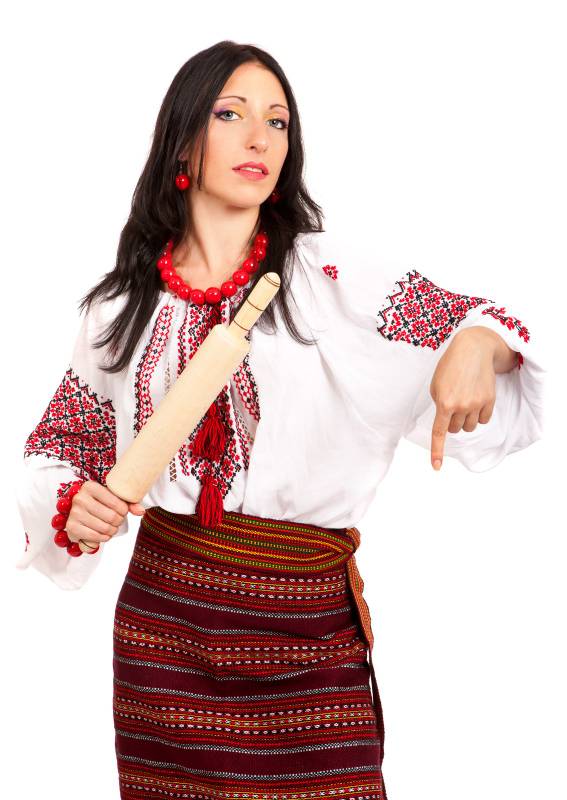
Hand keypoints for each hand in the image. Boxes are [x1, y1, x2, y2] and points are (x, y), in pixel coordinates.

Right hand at [65, 480, 144, 545]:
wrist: (80, 513)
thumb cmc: (99, 503)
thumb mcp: (112, 498)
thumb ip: (129, 503)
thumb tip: (141, 511)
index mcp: (90, 487)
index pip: (117, 503)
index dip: (124, 511)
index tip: (123, 511)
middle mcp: (80, 498)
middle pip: (112, 517)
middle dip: (119, 521)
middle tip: (118, 520)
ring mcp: (74, 513)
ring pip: (104, 527)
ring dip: (112, 530)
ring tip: (112, 527)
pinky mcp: (72, 527)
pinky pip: (95, 536)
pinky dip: (104, 537)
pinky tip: (104, 534)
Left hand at [429, 328, 501, 469]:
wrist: (474, 349)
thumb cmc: (450, 366)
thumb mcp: (436, 384)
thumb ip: (439, 404)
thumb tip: (447, 421)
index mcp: (444, 402)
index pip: (439, 433)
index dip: (437, 451)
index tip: (436, 467)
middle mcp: (461, 406)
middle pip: (456, 430)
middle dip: (453, 421)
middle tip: (453, 404)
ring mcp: (477, 404)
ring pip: (470, 427)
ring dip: (466, 419)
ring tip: (465, 401)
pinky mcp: (490, 400)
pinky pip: (483, 420)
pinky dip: (479, 415)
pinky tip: (477, 400)